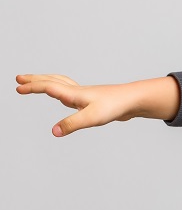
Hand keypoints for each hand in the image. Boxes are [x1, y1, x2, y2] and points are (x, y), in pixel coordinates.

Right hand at [14, 74, 180, 136]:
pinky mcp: (92, 101)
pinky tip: (64, 99)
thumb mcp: (92, 117)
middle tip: (19, 78)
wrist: (135, 101)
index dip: (32, 87)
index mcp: (74, 93)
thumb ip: (72, 124)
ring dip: (46, 82)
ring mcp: (85, 95)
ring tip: (36, 84)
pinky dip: (61, 90)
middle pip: (52, 81)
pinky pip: (70, 92)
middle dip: (34, 80)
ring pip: (61, 84)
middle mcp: (77, 92)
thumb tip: (54, 132)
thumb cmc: (116, 106)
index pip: (48, 86)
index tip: (18, 87)